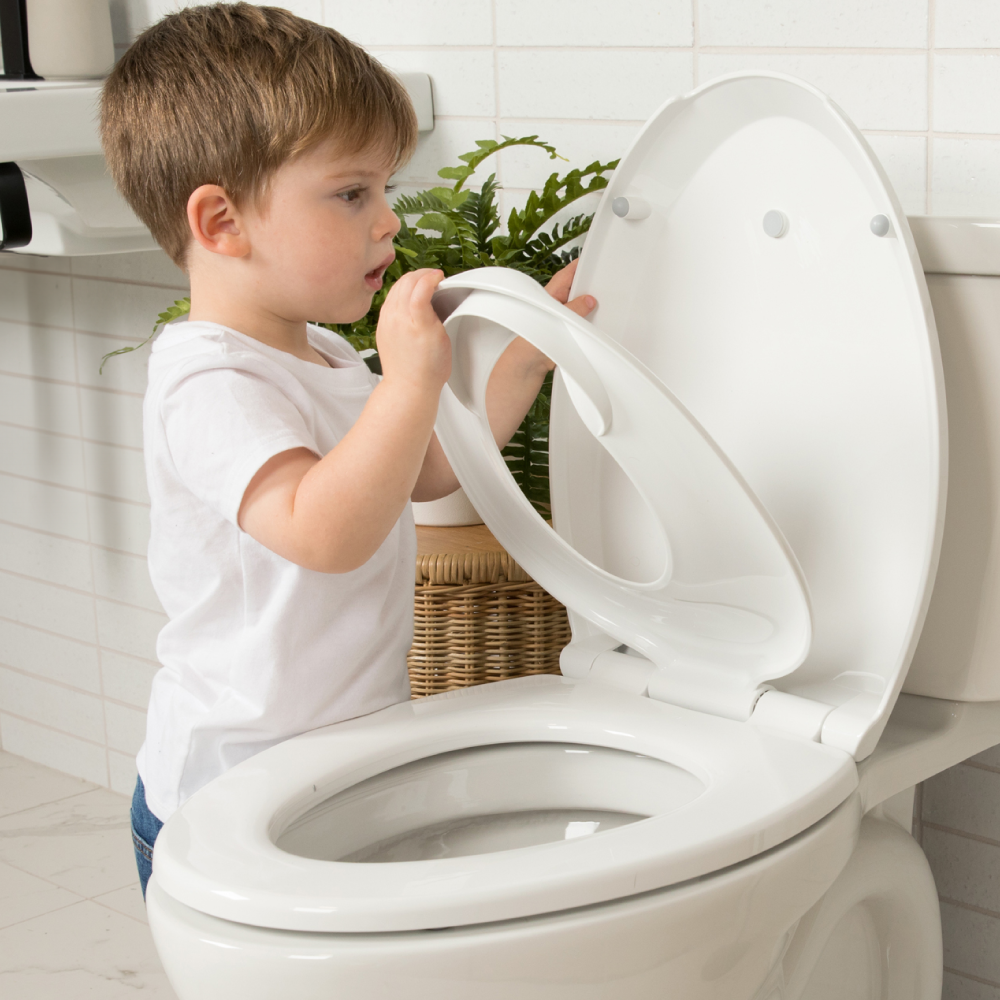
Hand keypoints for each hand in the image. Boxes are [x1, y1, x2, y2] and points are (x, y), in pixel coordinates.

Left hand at [375, 268, 450, 393]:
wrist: (408, 386)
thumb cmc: (429, 368)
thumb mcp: (442, 337)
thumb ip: (436, 311)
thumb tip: (433, 295)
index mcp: (415, 320)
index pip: (421, 285)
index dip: (432, 276)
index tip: (441, 277)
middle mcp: (397, 318)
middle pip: (406, 281)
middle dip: (422, 274)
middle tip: (434, 277)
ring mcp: (386, 321)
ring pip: (396, 287)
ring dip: (410, 280)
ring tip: (423, 283)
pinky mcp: (381, 325)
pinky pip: (389, 299)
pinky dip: (400, 291)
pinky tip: (409, 296)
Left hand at [513, 259, 596, 372]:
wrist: (531, 361)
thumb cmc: (532, 339)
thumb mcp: (558, 318)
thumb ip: (575, 308)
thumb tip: (590, 300)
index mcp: (553, 291)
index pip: (570, 271)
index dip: (582, 264)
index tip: (596, 261)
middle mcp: (559, 300)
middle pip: (578, 286)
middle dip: (591, 285)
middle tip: (606, 283)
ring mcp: (565, 312)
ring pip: (582, 302)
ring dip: (591, 304)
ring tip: (607, 301)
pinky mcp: (569, 325)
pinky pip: (583, 317)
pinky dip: (591, 318)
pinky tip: (600, 319)